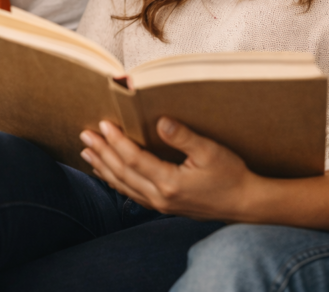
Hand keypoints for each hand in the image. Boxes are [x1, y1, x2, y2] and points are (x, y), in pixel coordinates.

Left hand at [80, 117, 260, 221]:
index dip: (116, 141)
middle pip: (122, 173)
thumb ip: (183, 137)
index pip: (134, 159)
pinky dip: (116, 182)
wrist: (244, 204)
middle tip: (85, 135)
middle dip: (102, 152)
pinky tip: (109, 174)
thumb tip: (160, 122)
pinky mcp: (164, 206)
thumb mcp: (210, 151)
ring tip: (87, 153)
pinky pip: (132, 194)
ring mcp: (160, 204)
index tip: (103, 124)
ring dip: (104, 168)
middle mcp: (160, 197)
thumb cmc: (231, 175)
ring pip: (123, 185)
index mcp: (170, 182)